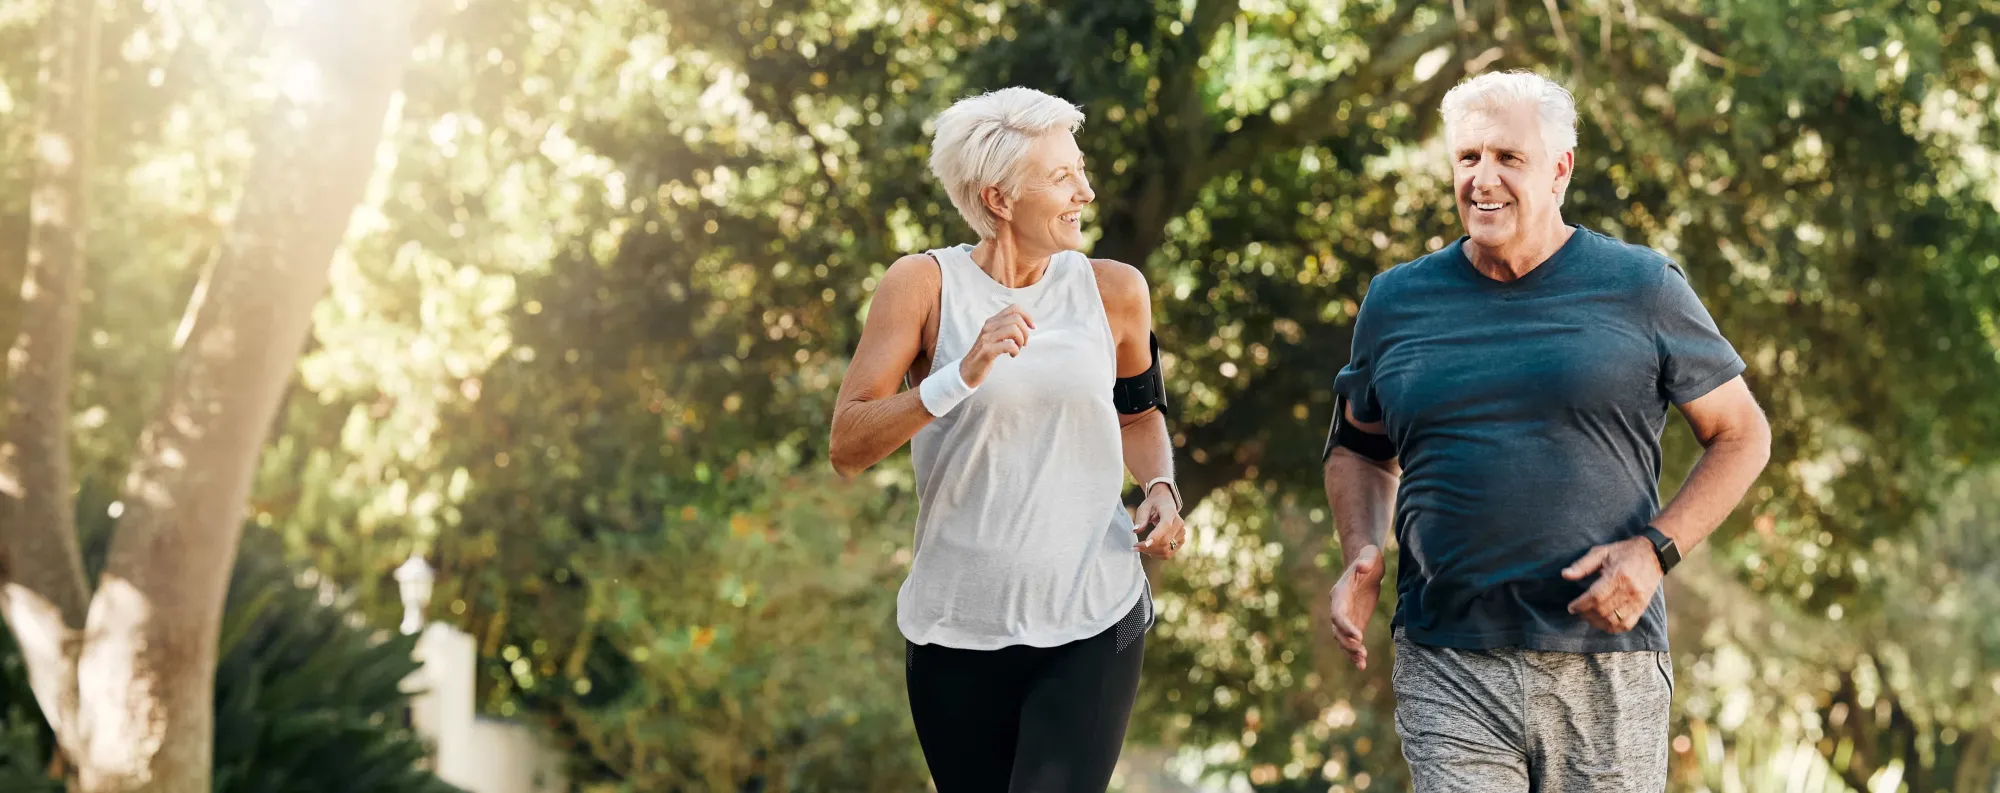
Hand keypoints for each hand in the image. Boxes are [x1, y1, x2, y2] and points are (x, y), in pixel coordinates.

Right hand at [959, 305, 1034, 386]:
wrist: (968, 369)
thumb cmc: (986, 353)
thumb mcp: (995, 336)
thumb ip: (1006, 328)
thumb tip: (1027, 326)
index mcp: (992, 321)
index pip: (1014, 308)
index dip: (1027, 316)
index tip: (1032, 327)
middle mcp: (989, 326)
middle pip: (1016, 319)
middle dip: (1025, 332)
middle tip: (1024, 343)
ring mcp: (987, 338)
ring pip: (1013, 330)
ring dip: (1021, 341)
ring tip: (1018, 349)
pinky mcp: (987, 350)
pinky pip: (1009, 345)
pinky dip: (1015, 351)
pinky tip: (1012, 355)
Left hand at [1132, 485, 1185, 558]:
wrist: (1165, 503)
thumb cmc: (1153, 505)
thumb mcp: (1144, 507)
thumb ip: (1141, 518)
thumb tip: (1135, 530)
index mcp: (1170, 512)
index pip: (1165, 526)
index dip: (1156, 536)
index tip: (1144, 544)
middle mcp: (1179, 523)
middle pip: (1165, 541)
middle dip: (1148, 547)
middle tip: (1134, 547)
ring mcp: (1181, 532)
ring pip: (1166, 550)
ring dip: (1151, 552)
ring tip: (1140, 548)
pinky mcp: (1181, 540)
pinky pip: (1168, 553)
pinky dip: (1157, 554)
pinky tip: (1148, 549)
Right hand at [1328, 545, 1384, 668]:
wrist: (1367, 564)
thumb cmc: (1368, 558)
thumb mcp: (1369, 555)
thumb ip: (1365, 561)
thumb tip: (1363, 566)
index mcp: (1339, 594)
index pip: (1338, 614)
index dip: (1346, 626)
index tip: (1358, 636)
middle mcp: (1339, 607)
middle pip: (1337, 630)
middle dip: (1347, 643)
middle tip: (1361, 653)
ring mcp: (1347, 616)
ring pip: (1342, 639)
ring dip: (1350, 651)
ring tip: (1362, 663)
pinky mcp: (1356, 622)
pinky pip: (1352, 640)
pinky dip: (1355, 652)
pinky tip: (1362, 665)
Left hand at [1563, 537, 1663, 633]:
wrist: (1653, 554)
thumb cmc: (1624, 552)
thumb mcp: (1601, 552)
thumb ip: (1582, 565)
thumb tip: (1564, 575)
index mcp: (1618, 575)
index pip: (1596, 597)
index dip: (1581, 605)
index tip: (1571, 607)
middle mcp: (1630, 590)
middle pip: (1603, 610)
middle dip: (1586, 614)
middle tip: (1577, 611)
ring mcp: (1638, 601)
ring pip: (1614, 620)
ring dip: (1597, 622)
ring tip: (1588, 617)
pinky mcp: (1642, 607)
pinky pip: (1627, 625)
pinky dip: (1613, 628)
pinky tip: (1603, 622)